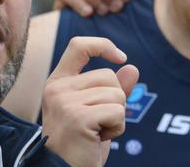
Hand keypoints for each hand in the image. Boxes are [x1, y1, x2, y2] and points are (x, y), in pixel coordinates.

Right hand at [41, 37, 138, 166]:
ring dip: (117, 117)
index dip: (103, 45)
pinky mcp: (78, 118)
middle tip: (98, 123)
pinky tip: (100, 139)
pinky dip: (118, 128)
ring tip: (98, 132)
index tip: (120, 57)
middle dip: (116, 100)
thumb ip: (111, 89)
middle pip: (108, 76)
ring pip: (116, 95)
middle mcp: (57, 88)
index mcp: (57, 82)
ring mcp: (65, 102)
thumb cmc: (80, 143)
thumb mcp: (95, 111)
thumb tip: (132, 68)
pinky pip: (118, 112)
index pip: (79, 46)